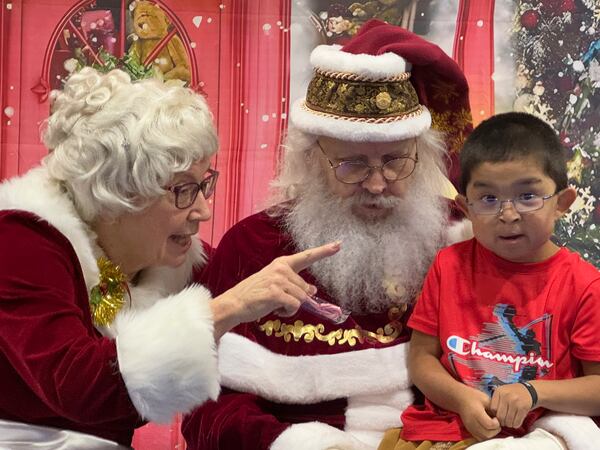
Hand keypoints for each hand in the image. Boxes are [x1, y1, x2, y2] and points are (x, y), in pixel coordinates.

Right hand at [213, 241, 340, 331]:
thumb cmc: (255, 295)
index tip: (338, 245)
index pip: (306, 256)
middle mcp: (281, 269)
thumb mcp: (276, 285)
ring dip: (290, 308)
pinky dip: (286, 313)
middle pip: (305, 289)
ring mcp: (278, 280)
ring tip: (273, 305)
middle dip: (296, 299)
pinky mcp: (275, 293)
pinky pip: (294, 307)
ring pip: (301, 299)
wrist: (234, 303)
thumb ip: (295, 284)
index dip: (323, 251)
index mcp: (281, 263)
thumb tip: (313, 290)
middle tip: (278, 301)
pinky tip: (273, 309)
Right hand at [458, 388, 500, 440]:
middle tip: (496, 422)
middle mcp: (472, 422)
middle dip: (495, 430)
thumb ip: (493, 409)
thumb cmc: (473, 396)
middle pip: (488, 434)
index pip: (489, 425)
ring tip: (493, 426)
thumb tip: (501, 418)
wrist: (459, 398)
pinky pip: (480, 438)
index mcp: (476, 413)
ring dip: (491, 434)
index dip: (497, 423)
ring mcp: (470, 428)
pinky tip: (487, 429)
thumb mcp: (485, 399)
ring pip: (484, 438)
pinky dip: (486, 436)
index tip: (497, 417)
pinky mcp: (469, 430)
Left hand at [489, 383, 532, 428]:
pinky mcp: (523, 408)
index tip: (497, 417)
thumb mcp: (502, 392)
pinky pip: (517, 422)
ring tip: (509, 423)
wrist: (528, 390)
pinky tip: (515, 423)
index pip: (493, 408)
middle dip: (501, 422)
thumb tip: (490, 416)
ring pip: (508, 421)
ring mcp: (515, 402)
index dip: (494, 415)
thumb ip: (496, 401)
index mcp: (499, 392)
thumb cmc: (512, 393)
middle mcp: (506, 396)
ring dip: (508, 424)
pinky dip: (515, 425)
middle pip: (500, 416)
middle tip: (503, 423)